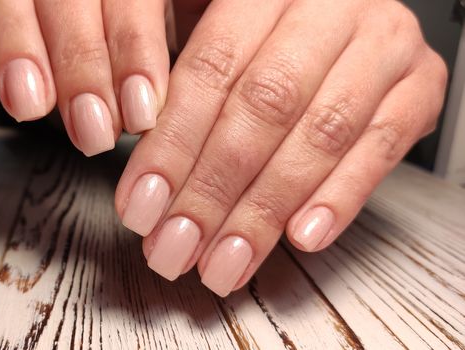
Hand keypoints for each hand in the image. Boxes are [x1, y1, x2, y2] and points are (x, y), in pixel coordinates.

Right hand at [0, 0, 169, 155]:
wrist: (71, 2)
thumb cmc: (115, 14)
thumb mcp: (146, 22)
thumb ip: (148, 47)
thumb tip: (161, 108)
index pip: (133, 3)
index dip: (136, 56)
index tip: (140, 111)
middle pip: (74, 3)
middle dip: (82, 72)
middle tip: (91, 130)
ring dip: (20, 49)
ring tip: (30, 103)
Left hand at [115, 0, 447, 296]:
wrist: (354, 16)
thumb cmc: (274, 38)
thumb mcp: (224, 43)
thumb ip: (189, 98)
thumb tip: (149, 184)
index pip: (211, 70)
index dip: (173, 145)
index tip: (143, 204)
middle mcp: (329, 7)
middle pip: (264, 106)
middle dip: (213, 188)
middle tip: (177, 244)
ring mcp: (382, 44)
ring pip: (319, 133)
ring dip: (265, 209)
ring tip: (226, 259)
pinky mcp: (421, 84)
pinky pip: (381, 147)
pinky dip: (339, 197)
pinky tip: (300, 235)